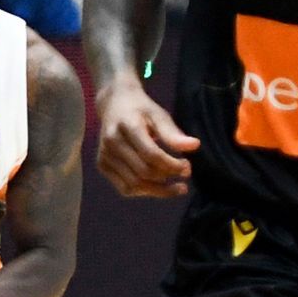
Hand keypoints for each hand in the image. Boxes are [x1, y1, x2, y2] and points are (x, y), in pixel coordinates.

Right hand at [93, 79, 198, 197]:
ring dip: (159, 190)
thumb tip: (195, 146)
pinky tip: (157, 186)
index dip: (172, 165)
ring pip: (134, 184)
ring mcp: (104, 155)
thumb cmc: (140, 110)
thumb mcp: (159, 115)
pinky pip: (125, 188)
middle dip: (168, 177)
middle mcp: (111, 142)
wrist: (114, 105)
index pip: (151, 154)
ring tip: (176, 187)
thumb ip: (173, 133)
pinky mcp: (102, 165)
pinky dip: (144, 191)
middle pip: (143, 172)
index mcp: (126, 126)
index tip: (188, 166)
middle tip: (185, 173)